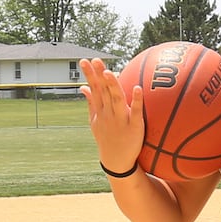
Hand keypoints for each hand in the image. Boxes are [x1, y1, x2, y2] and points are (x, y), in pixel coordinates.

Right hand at [79, 58, 144, 172]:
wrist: (117, 161)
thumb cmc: (107, 138)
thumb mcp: (95, 121)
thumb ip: (91, 102)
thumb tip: (83, 87)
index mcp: (100, 111)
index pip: (94, 89)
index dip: (90, 75)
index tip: (84, 60)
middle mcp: (108, 113)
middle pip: (103, 91)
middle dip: (99, 76)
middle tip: (96, 60)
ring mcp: (120, 120)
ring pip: (116, 100)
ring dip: (113, 86)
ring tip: (110, 72)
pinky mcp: (134, 126)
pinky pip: (135, 112)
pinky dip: (136, 100)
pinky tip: (137, 88)